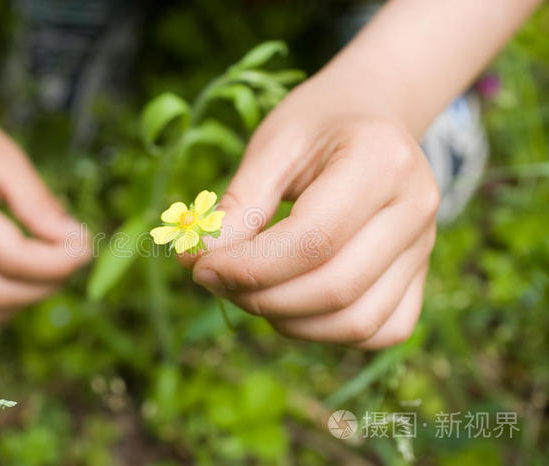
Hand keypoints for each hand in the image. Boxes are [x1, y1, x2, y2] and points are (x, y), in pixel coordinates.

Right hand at [0, 99, 89, 327]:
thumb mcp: (7, 157)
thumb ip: (39, 203)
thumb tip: (73, 242)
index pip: (13, 258)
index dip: (60, 261)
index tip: (86, 243)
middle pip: (0, 293)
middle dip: (50, 282)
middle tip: (74, 254)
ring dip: (25, 301)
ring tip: (46, 266)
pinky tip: (15, 278)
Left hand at [182, 78, 439, 348]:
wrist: (372, 115)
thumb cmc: (317, 125)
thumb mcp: (271, 148)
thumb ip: (238, 208)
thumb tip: (196, 264)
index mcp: (381, 162)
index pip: (312, 241)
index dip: (249, 268)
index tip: (200, 267)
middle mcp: (416, 209)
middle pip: (335, 289)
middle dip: (261, 299)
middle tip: (216, 281)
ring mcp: (425, 246)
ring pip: (358, 323)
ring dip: (289, 323)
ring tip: (249, 291)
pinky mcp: (421, 275)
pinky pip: (380, 330)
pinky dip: (327, 332)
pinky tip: (291, 304)